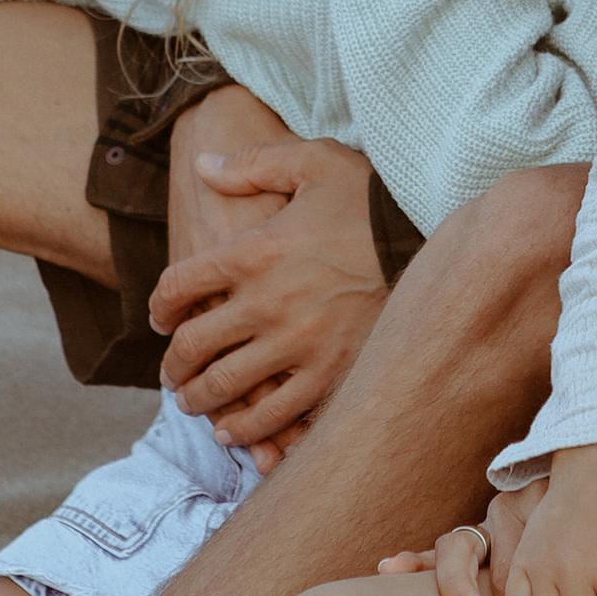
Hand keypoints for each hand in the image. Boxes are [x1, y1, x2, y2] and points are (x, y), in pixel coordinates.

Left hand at [150, 134, 387, 457]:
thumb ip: (253, 164)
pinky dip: (249, 429)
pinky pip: (278, 415)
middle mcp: (268, 303)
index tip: (161, 319)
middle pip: (195, 346)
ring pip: (227, 388)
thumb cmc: (371, 201)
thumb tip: (202, 164)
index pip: (179, 285)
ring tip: (194, 404)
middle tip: (172, 373)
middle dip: (174, 365)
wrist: (436, 241)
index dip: (160, 306)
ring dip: (201, 401)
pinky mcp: (333, 375)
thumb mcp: (314, 163)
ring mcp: (300, 344)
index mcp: (255, 251)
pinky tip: (238, 432)